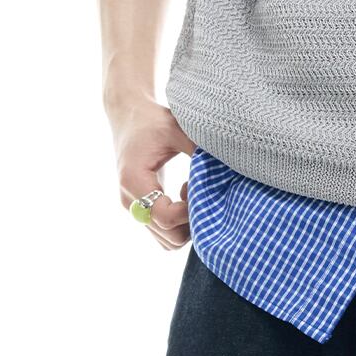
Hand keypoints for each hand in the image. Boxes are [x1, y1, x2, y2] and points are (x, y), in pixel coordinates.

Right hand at [108, 99, 197, 252]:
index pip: (166, 217)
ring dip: (186, 225)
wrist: (127, 116)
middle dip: (192, 220)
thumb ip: (197, 150)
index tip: (201, 189)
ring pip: (167, 240)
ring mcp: (133, 208)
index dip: (191, 211)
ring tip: (191, 193)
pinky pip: (162, 232)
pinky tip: (184, 197)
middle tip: (200, 192)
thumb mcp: (176, 129)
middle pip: (168, 235)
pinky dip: (178, 224)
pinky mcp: (139, 208)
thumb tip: (227, 167)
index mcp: (135, 181)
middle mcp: (130, 201)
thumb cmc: (152, 120)